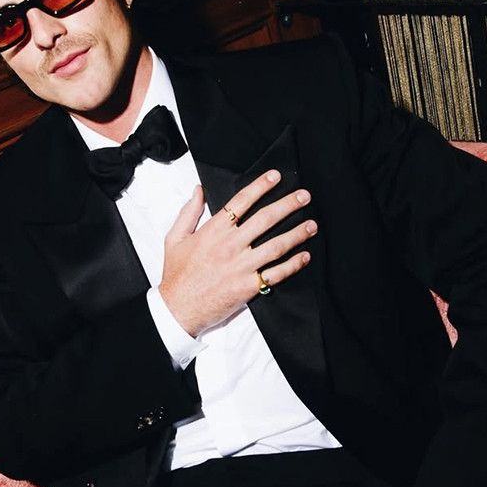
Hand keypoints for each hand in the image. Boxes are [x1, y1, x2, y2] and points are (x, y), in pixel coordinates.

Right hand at [158, 170, 317, 336]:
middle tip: (305, 196)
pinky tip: (305, 257)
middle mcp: (230, 245)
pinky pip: (276, 273)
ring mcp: (241, 266)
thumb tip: (198, 190)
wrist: (177, 309)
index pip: (241, 202)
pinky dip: (293, 265)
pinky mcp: (248, 286)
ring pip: (276, 245)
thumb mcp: (174, 238)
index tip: (276, 177)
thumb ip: (188, 212)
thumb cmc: (176, 275)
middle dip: (288, 205)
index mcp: (213, 231)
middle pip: (265, 219)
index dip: (261, 186)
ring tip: (312, 225)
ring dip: (297, 233)